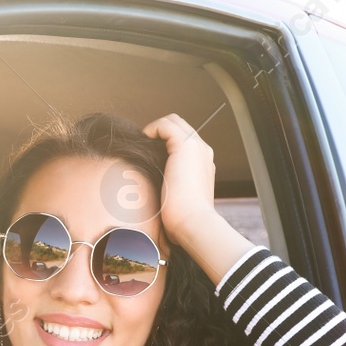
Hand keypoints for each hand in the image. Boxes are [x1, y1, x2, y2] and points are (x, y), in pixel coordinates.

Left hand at [142, 113, 252, 283]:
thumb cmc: (184, 220)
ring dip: (155, 129)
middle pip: (180, 126)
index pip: (184, 140)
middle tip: (143, 146)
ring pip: (173, 122)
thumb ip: (171, 188)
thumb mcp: (178, 200)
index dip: (164, 141)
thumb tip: (153, 190)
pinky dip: (152, 129)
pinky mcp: (185, 145)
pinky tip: (143, 141)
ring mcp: (196, 147)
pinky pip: (166, 125)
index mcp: (203, 163)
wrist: (194, 224)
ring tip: (142, 144)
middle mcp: (203, 151)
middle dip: (159, 132)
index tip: (148, 153)